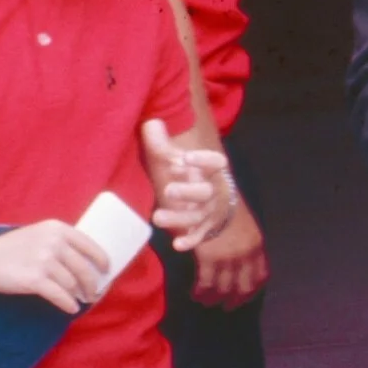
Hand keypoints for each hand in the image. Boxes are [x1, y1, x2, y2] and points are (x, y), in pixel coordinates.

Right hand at [0, 221, 111, 313]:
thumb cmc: (10, 247)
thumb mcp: (37, 233)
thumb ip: (58, 240)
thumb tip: (84, 260)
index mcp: (57, 228)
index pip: (90, 245)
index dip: (101, 260)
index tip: (106, 270)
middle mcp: (54, 242)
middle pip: (84, 268)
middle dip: (92, 284)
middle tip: (93, 292)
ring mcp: (44, 261)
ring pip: (73, 284)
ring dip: (79, 295)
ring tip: (81, 300)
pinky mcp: (35, 280)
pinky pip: (60, 296)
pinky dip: (68, 304)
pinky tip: (71, 308)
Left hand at [141, 118, 231, 250]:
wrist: (209, 202)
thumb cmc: (187, 176)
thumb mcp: (174, 160)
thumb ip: (162, 144)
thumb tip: (151, 122)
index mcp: (210, 171)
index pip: (215, 163)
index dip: (204, 161)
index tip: (186, 157)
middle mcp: (213, 191)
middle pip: (205, 192)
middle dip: (189, 192)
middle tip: (168, 190)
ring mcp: (209, 212)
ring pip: (198, 216)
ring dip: (179, 218)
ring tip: (157, 217)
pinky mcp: (203, 229)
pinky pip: (199, 236)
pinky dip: (190, 241)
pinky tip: (177, 245)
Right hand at [190, 197, 267, 306]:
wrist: (212, 192)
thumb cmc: (227, 204)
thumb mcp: (245, 224)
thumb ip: (246, 243)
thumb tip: (242, 262)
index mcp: (258, 245)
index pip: (261, 275)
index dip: (253, 289)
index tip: (245, 297)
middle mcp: (247, 254)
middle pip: (244, 286)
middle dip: (235, 299)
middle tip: (227, 306)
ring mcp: (229, 257)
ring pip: (224, 287)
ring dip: (215, 298)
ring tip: (207, 302)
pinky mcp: (210, 258)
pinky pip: (206, 282)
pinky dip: (200, 291)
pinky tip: (195, 294)